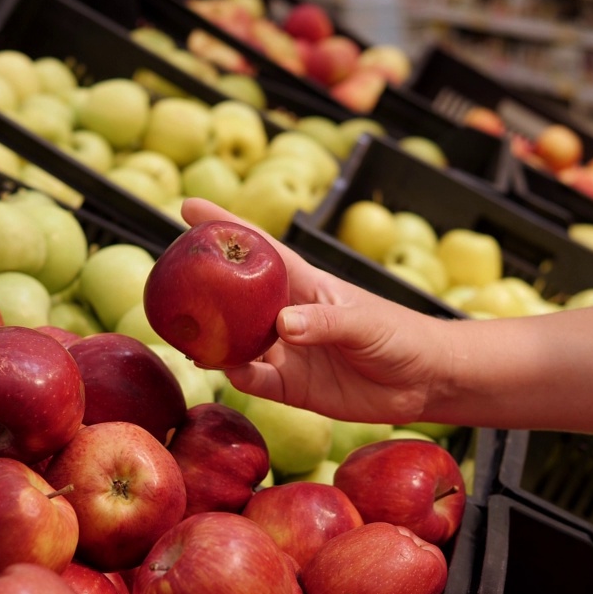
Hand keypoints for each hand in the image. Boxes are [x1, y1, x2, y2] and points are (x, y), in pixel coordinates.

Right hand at [180, 198, 453, 424]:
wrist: (423, 381)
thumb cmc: (399, 334)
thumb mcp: (364, 321)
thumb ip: (324, 322)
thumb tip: (281, 326)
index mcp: (303, 284)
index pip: (258, 248)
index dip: (224, 225)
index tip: (188, 207)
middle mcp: (285, 314)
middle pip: (234, 296)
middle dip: (202, 286)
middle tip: (169, 281)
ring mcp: (285, 350)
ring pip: (235, 340)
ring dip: (212, 338)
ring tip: (187, 334)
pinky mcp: (290, 385)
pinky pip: (253, 379)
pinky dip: (237, 375)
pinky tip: (227, 371)